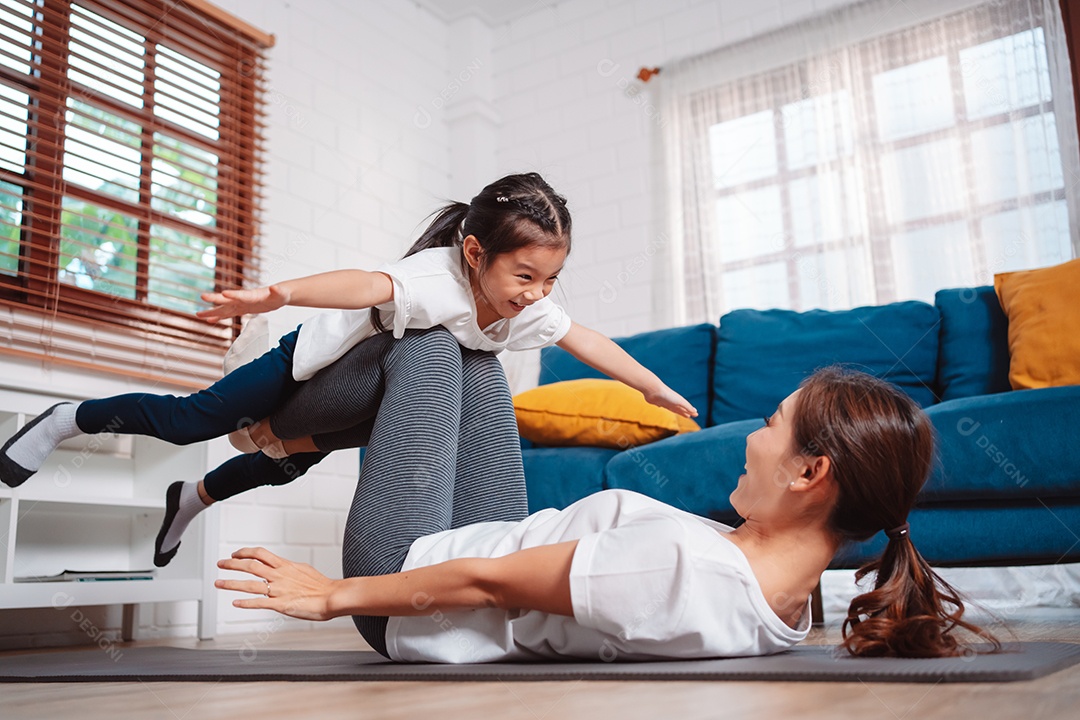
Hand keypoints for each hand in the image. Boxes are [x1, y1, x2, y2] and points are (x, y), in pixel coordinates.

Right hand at [197, 286, 288, 322]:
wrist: (277, 294)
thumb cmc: (281, 294)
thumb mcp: (282, 294)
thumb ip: (278, 291)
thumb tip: (276, 287)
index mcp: (253, 295)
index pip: (242, 295)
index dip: (234, 294)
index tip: (224, 293)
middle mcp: (243, 299)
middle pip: (227, 299)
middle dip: (216, 299)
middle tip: (203, 296)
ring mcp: (240, 304)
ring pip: (224, 308)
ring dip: (212, 312)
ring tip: (198, 314)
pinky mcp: (241, 309)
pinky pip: (228, 314)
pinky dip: (218, 317)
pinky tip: (209, 321)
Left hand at [216, 546, 338, 620]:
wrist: (332, 596)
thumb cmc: (321, 585)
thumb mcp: (303, 569)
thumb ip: (288, 569)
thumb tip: (281, 566)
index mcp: (285, 565)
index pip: (260, 554)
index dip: (244, 552)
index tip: (235, 554)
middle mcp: (279, 575)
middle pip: (250, 566)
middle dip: (232, 564)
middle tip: (220, 564)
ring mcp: (279, 590)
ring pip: (250, 584)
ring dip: (232, 583)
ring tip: (219, 583)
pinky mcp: (281, 605)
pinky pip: (259, 603)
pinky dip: (246, 603)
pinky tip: (236, 603)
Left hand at [644, 385, 698, 418]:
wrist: (654, 390)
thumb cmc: (667, 395)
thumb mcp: (680, 402)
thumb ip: (687, 407)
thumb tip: (696, 413)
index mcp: (678, 401)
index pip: (686, 408)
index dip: (690, 411)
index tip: (695, 414)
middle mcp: (672, 401)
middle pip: (680, 408)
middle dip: (684, 412)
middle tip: (689, 416)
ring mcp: (665, 402)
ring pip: (672, 408)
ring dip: (676, 410)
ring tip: (677, 413)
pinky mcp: (657, 402)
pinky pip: (662, 405)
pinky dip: (663, 406)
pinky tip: (661, 406)